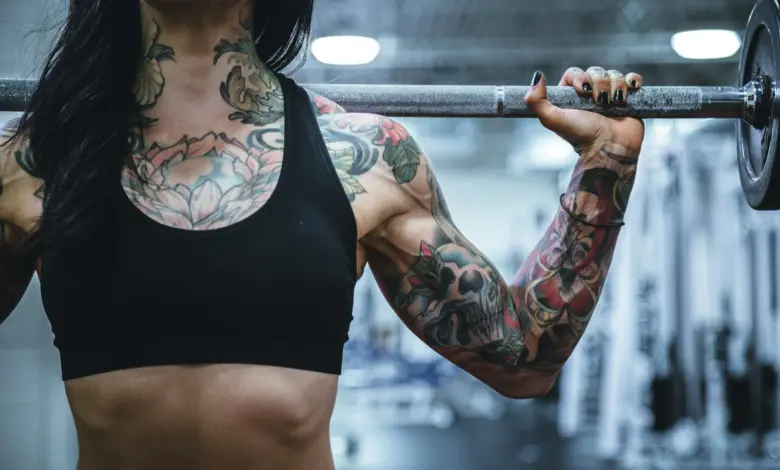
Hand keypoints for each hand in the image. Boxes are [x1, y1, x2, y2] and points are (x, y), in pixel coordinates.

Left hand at [524, 67, 644, 155]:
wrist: (609, 148)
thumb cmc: (581, 135)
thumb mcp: (552, 119)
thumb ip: (536, 101)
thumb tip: (537, 76)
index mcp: (571, 97)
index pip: (574, 73)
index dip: (580, 77)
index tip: (583, 91)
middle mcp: (590, 95)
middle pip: (595, 71)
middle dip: (599, 84)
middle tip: (600, 103)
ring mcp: (610, 96)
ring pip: (614, 75)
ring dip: (615, 86)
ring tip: (614, 103)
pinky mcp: (628, 99)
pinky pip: (632, 79)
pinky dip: (632, 81)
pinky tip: (629, 91)